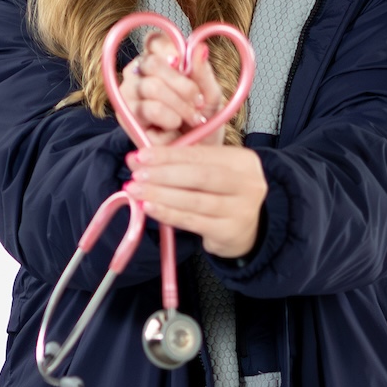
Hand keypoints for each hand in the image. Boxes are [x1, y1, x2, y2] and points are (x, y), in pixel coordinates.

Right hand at [117, 33, 226, 145]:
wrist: (198, 152)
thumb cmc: (202, 119)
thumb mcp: (211, 95)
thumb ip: (203, 73)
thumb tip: (200, 48)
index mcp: (156, 60)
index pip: (154, 40)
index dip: (171, 50)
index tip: (186, 66)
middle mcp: (137, 74)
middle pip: (152, 63)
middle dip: (183, 86)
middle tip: (198, 103)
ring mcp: (128, 95)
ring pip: (151, 87)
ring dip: (180, 106)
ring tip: (191, 119)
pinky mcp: (126, 118)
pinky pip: (150, 110)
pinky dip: (170, 122)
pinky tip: (173, 131)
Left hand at [124, 145, 267, 258]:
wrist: (250, 230)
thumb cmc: (224, 195)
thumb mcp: (214, 172)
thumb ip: (184, 164)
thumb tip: (140, 160)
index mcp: (242, 160)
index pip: (200, 154)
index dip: (169, 155)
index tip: (141, 155)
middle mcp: (247, 183)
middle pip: (200, 176)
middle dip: (164, 174)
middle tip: (137, 174)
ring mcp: (241, 210)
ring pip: (194, 201)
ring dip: (160, 195)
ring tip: (136, 191)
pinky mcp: (229, 232)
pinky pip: (193, 222)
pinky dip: (168, 214)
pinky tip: (149, 208)